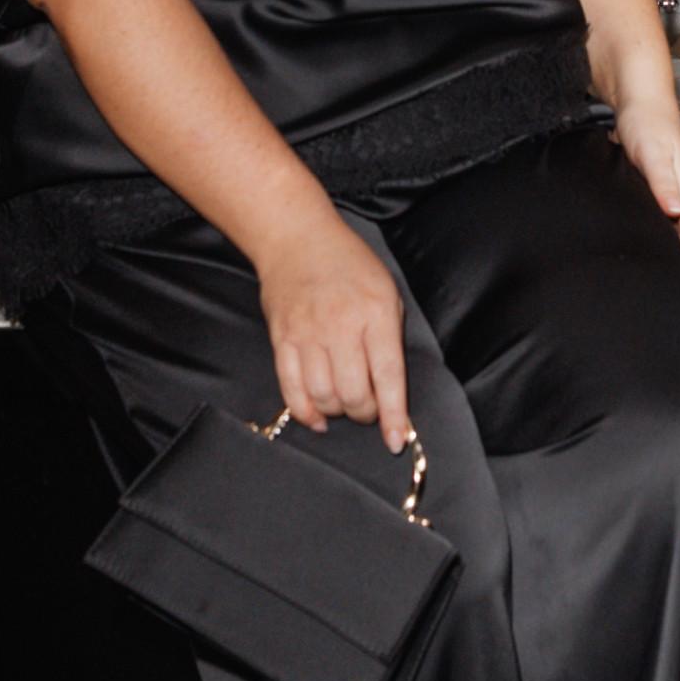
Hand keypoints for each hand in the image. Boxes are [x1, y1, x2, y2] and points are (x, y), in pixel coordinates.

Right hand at [255, 210, 412, 451]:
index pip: (388, 374)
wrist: (299, 240)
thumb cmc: (350, 265)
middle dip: (366, 414)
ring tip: (345, 406)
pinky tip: (318, 416)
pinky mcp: (282, 340)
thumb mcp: (386, 291)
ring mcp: (308, 334)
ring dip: (337, 412)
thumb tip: (390, 387)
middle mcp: (342, 326)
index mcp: (376, 313)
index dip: (394, 414)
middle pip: (354, 393)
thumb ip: (390, 336)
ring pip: (323, 396)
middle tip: (370, 410)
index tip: (396, 440)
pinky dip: (305, 412)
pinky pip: (292, 389)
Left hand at [612, 94, 679, 288]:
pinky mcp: (648, 184)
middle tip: (678, 291)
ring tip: (662, 274)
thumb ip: (664, 182)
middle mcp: (678, 192)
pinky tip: (642, 239)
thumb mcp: (653, 152)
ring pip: (672, 227)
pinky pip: (656, 216)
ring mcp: (665, 189)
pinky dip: (654, 232)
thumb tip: (676, 211)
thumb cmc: (647, 119)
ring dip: (671, 250)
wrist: (635, 97)